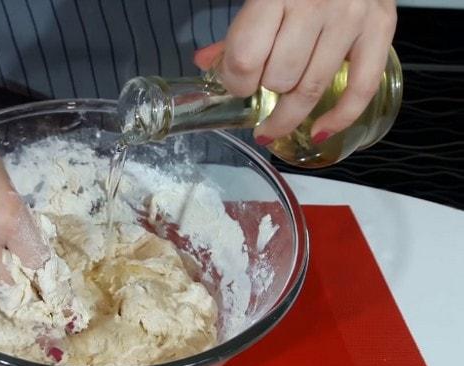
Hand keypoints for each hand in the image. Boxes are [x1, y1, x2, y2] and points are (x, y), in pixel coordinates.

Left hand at [194, 0, 396, 144]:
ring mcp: (350, 17)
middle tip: (262, 88)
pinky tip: (319, 132)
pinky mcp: (381, 28)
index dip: (235, 82)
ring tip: (275, 122)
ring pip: (312, 88)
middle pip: (279, 77)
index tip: (236, 85)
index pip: (246, 58)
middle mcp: (315, 4)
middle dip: (264, 92)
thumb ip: (238, 31)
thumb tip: (205, 63)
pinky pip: (361, 88)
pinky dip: (339, 118)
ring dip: (289, 113)